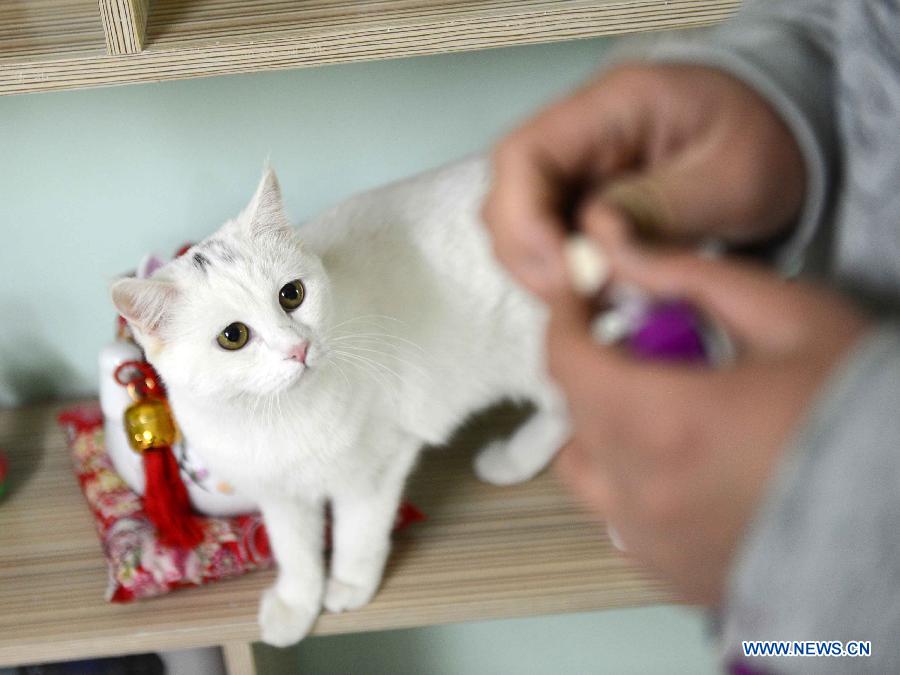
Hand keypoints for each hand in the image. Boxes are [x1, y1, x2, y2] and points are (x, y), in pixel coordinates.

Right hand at [484, 63, 805, 298]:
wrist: (779, 138)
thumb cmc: (763, 142)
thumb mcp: (734, 178)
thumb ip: (662, 208)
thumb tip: (595, 243)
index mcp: (611, 106)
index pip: (523, 156)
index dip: (524, 219)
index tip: (565, 270)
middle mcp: (577, 135)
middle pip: (506, 197)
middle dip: (532, 257)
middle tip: (581, 299)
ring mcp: (575, 170)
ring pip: (519, 228)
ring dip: (545, 272)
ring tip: (597, 299)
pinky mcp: (581, 201)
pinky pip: (548, 243)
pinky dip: (564, 275)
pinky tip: (601, 291)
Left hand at [548, 247, 869, 604]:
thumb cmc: (858, 403)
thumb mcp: (786, 314)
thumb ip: (688, 277)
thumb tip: (616, 252)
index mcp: (664, 423)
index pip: (566, 361)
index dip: (564, 317)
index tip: (581, 294)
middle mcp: (643, 493)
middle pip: (574, 413)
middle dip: (595, 365)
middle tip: (648, 343)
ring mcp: (654, 543)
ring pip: (585, 472)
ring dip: (602, 427)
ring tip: (661, 406)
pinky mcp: (673, 575)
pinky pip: (617, 520)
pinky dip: (628, 481)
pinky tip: (681, 462)